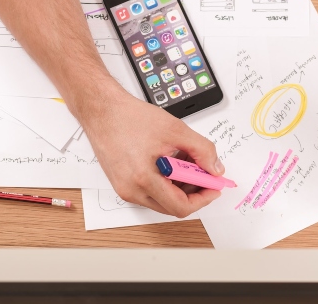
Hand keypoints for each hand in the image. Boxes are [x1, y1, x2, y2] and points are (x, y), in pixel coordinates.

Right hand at [79, 88, 223, 217]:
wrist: (102, 110)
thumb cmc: (129, 117)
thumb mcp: (175, 130)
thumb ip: (202, 150)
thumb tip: (215, 169)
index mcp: (144, 179)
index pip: (181, 207)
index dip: (203, 199)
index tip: (214, 187)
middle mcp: (132, 190)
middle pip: (172, 206)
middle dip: (193, 191)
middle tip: (203, 172)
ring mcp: (125, 189)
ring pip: (161, 200)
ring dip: (179, 186)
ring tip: (185, 160)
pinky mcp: (121, 183)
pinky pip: (150, 192)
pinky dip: (165, 181)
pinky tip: (170, 161)